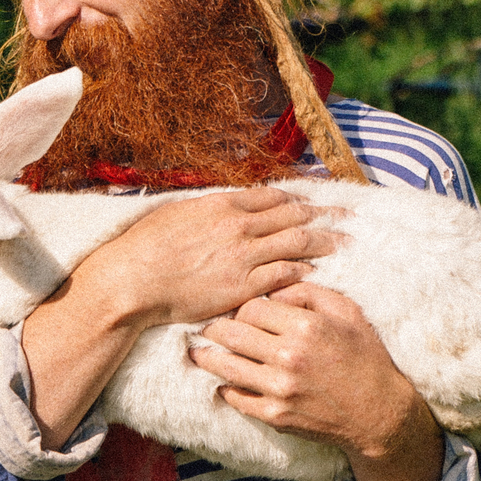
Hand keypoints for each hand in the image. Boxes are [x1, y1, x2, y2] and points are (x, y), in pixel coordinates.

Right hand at [20, 190, 338, 450]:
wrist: (133, 279)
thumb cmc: (145, 247)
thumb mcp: (175, 212)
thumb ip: (205, 209)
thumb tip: (218, 206)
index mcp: (222, 204)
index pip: (272, 195)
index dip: (296, 197)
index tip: (312, 201)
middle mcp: (239, 225)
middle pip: (293, 214)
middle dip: (325, 214)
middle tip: (347, 215)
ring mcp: (244, 255)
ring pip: (297, 241)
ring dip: (325, 241)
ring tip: (345, 242)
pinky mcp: (243, 285)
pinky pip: (284, 274)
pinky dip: (303, 270)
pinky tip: (316, 271)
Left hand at [189, 285, 446, 480]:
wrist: (378, 412)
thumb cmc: (365, 356)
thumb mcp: (347, 312)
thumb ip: (309, 292)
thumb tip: (273, 284)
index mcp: (305, 326)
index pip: (251, 307)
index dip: (241, 306)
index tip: (238, 309)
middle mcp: (288, 357)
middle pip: (231, 334)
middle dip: (214, 327)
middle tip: (204, 325)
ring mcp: (279, 389)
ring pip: (225, 366)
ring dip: (208, 357)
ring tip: (198, 351)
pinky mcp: (275, 415)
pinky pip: (236, 398)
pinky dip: (225, 388)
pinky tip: (221, 381)